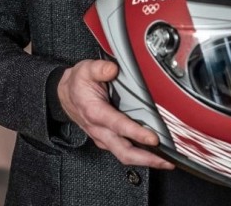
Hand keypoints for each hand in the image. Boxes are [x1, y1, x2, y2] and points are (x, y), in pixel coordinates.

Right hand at [57, 59, 174, 169]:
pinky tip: (151, 154)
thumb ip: (100, 69)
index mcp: (95, 112)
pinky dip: (138, 156)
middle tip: (166, 161)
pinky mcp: (106, 139)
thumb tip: (113, 69)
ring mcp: (102, 137)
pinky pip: (123, 151)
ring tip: (165, 161)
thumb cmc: (77, 84)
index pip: (119, 126)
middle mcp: (99, 129)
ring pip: (124, 154)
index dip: (136, 133)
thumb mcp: (86, 69)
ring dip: (145, 160)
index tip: (153, 139)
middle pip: (124, 151)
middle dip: (146, 158)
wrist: (64, 95)